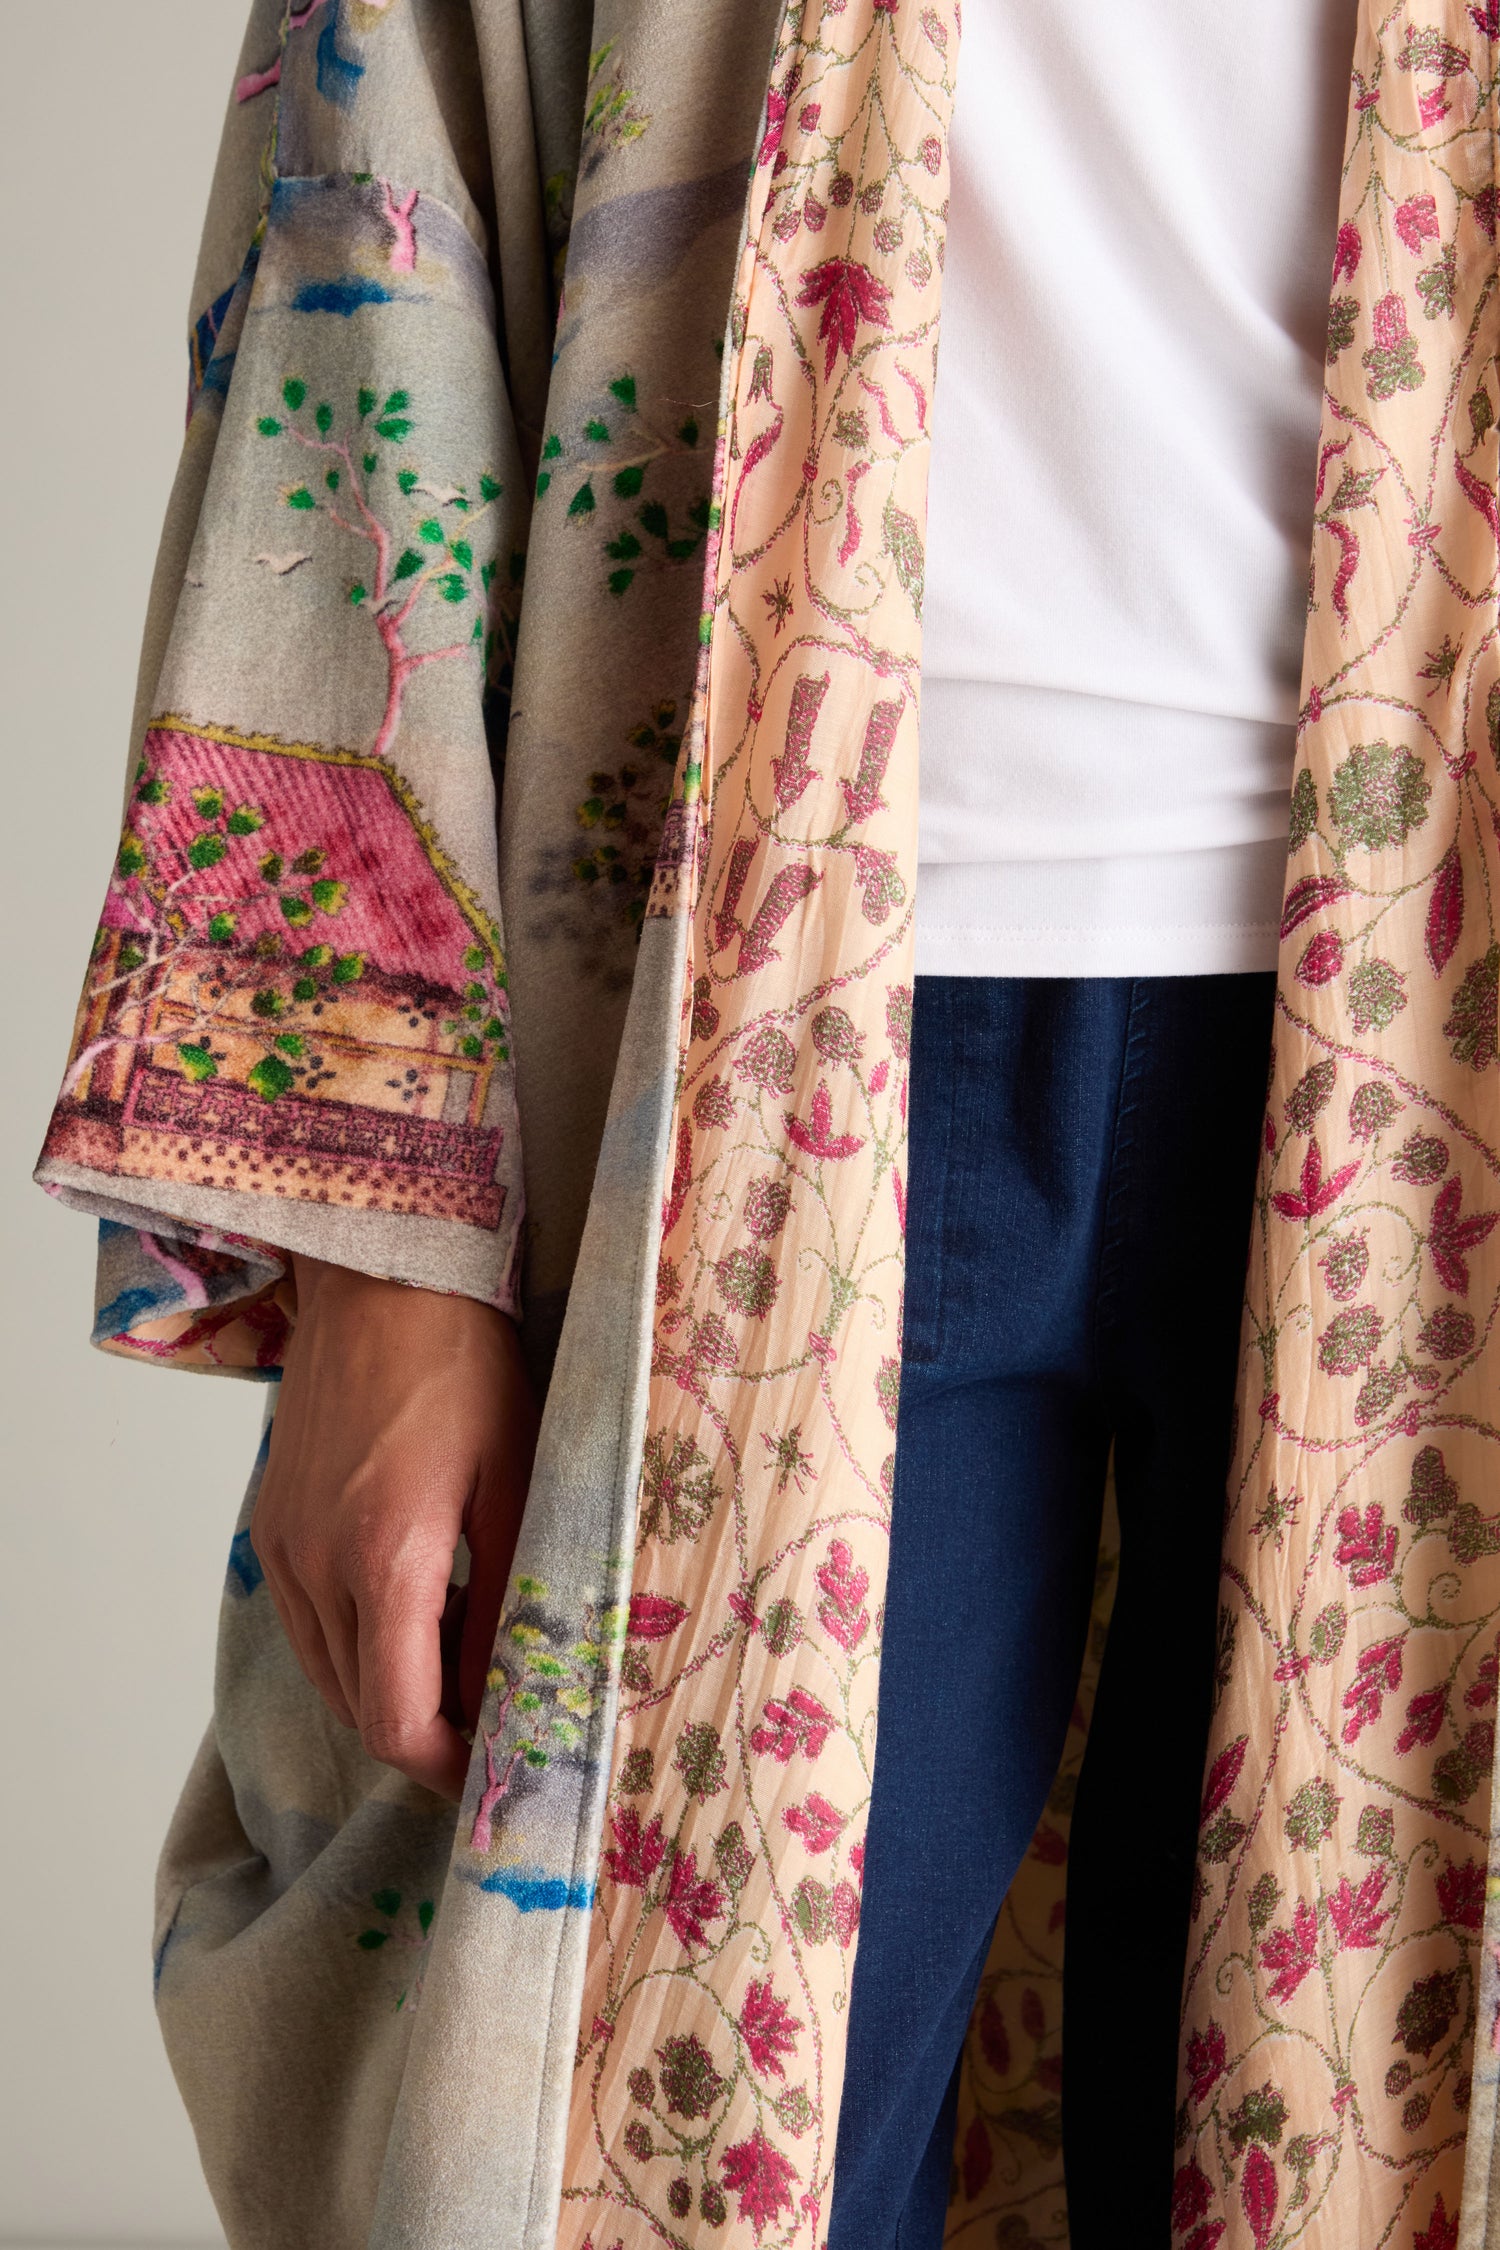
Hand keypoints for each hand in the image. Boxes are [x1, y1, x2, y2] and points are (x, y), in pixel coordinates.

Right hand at [252, 1254, 538, 1800]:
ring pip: (332, 1674)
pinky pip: (308, 1624)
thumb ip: (507, 1595)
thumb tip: (507, 1691)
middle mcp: (315, 1566)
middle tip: (497, 1705)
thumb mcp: (516, 1478)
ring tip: (463, 1637)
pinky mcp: (270, 1527)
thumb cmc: (465, 1365)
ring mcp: (282, 1548)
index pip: (397, 1723)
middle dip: (429, 1730)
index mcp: (385, 1560)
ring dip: (394, 1685)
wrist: (380, 1279)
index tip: (498, 1760)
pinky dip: (359, 1640)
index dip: (447, 1766)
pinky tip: (415, 1593)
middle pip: (362, 1710)